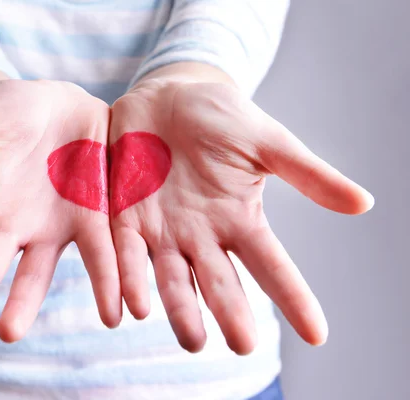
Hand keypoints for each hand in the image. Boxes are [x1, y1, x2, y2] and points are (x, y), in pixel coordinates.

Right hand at [0, 77, 120, 350]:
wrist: (55, 103)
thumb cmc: (1, 113)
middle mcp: (9, 227)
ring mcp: (50, 227)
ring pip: (37, 272)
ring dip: (27, 301)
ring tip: (13, 332)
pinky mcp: (91, 217)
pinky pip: (99, 250)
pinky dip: (107, 278)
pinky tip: (115, 312)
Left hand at [108, 69, 373, 353]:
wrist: (169, 95)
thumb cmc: (221, 116)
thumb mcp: (266, 142)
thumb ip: (306, 173)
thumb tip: (364, 204)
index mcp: (238, 219)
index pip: (271, 264)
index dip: (293, 297)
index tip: (318, 334)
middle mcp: (201, 235)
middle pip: (219, 282)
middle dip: (230, 312)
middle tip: (244, 345)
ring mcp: (162, 231)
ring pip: (171, 279)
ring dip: (179, 309)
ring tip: (192, 339)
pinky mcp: (124, 217)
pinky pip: (125, 252)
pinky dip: (126, 278)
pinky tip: (129, 306)